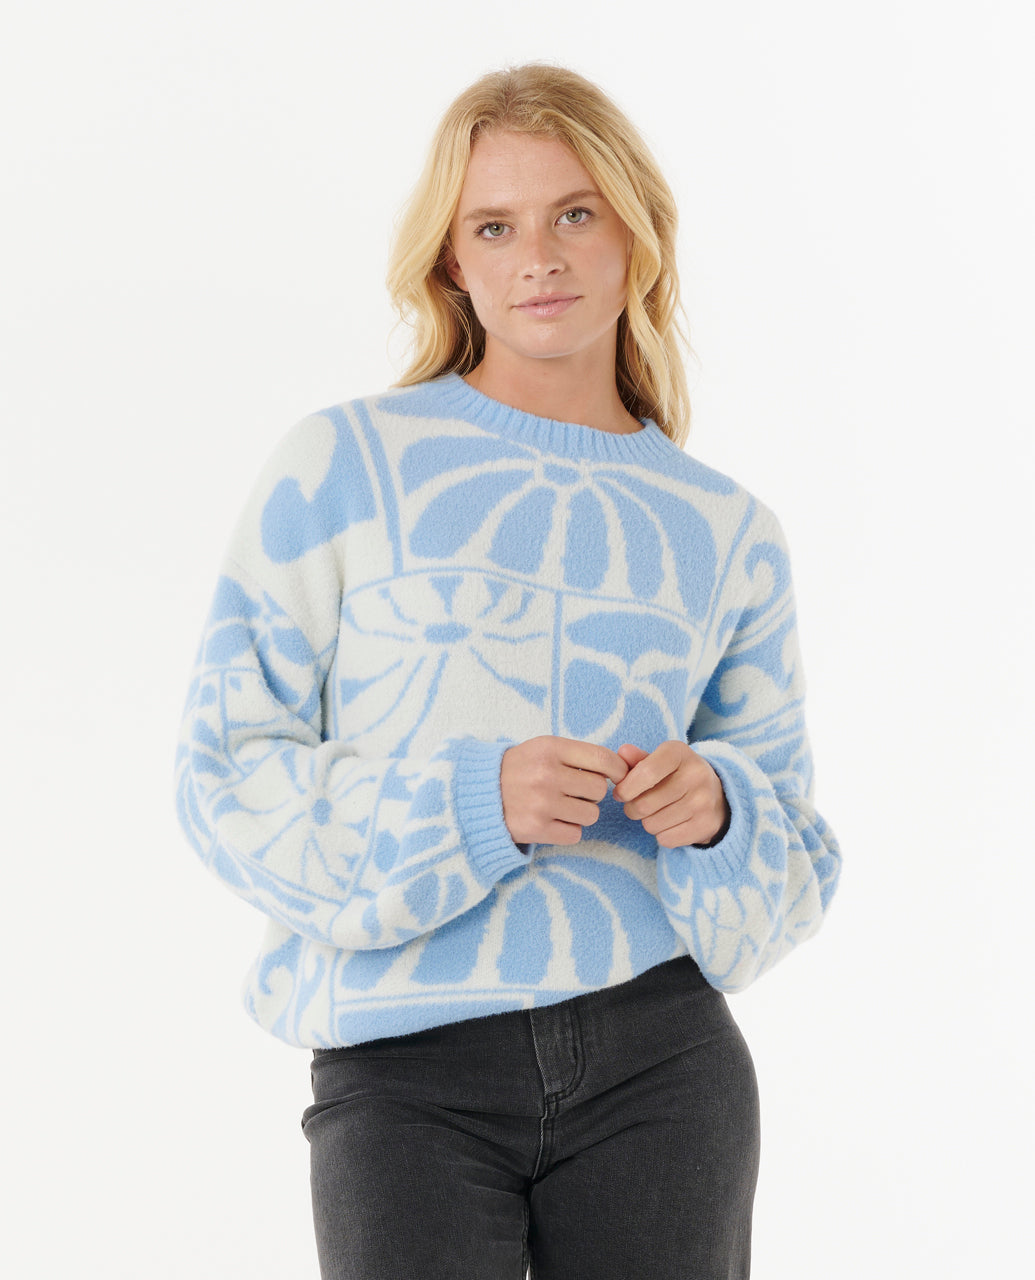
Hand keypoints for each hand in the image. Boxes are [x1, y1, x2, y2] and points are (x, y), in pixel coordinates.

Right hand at [501, 736, 629, 845]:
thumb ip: (577, 755)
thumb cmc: (519, 769)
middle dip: (591, 793)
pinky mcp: (536, 829)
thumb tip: (621, 768)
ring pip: (591, 814)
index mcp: (550, 748)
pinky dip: (567, 831)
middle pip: (599, 789)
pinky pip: (575, 834)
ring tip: (561, 807)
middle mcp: (546, 774)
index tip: (618, 776)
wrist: (478, 794)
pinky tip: (551, 821)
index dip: (618, 769)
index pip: (602, 758)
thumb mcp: (542, 749)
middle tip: (574, 792)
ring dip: (581, 814)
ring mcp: (541, 803)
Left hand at [613, 741, 729, 847]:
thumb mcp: (659, 761)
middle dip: (632, 808)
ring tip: (657, 812)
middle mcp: (696, 775)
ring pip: (652, 824)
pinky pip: (665, 839)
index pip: (646, 772)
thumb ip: (638, 759)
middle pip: (644, 804)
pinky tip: (671, 823)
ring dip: (647, 822)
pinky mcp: (706, 825)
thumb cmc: (676, 775)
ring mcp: (703, 802)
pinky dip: (662, 835)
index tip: (620, 793)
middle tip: (636, 805)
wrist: (717, 795)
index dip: (626, 787)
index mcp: (679, 753)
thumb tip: (622, 752)